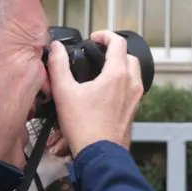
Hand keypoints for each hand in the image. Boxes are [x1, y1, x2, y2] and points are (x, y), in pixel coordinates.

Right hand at [47, 30, 144, 154]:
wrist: (99, 155)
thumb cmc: (85, 127)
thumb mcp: (64, 92)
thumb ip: (58, 66)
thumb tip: (55, 49)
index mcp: (117, 75)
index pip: (119, 43)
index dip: (106, 35)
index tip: (95, 38)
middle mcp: (131, 84)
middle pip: (129, 56)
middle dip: (115, 50)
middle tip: (99, 52)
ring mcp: (135, 98)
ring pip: (134, 72)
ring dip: (121, 66)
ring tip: (103, 70)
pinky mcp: (133, 111)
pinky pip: (133, 89)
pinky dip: (123, 82)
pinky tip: (107, 91)